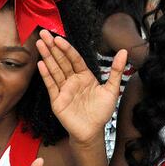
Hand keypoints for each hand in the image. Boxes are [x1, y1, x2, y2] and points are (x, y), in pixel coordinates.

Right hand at [36, 29, 126, 146]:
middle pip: (61, 61)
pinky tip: (41, 64)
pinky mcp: (57, 100)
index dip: (67, 48)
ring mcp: (63, 90)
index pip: (74, 58)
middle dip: (52, 47)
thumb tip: (124, 51)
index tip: (59, 38)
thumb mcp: (112, 89)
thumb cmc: (101, 112)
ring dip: (47, 57)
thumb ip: (117, 70)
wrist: (92, 131)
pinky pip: (51, 85)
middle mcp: (72, 81)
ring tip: (40, 43)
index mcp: (84, 76)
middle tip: (44, 33)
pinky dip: (46, 75)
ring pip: (54, 70)